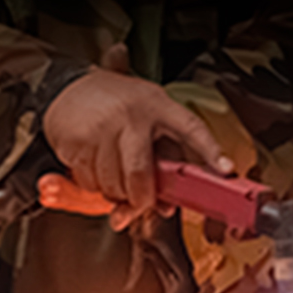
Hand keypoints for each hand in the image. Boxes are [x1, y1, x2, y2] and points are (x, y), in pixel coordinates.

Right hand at [42, 44, 232, 228]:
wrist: (67, 86)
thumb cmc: (114, 104)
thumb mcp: (146, 115)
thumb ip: (163, 157)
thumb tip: (165, 206)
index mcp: (157, 106)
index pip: (190, 128)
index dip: (209, 150)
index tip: (225, 169)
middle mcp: (130, 116)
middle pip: (140, 174)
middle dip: (141, 198)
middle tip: (140, 200)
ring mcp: (101, 128)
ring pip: (113, 185)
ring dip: (116, 193)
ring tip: (116, 173)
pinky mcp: (76, 142)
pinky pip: (89, 183)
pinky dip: (94, 186)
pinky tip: (96, 166)